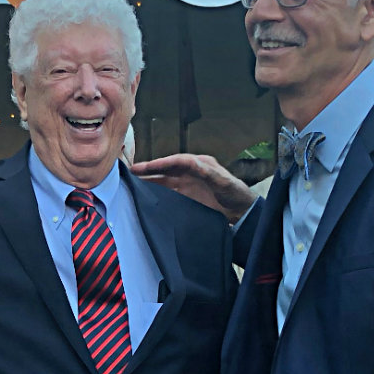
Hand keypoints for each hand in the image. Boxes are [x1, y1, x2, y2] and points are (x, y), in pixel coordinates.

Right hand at [131, 154, 256, 221]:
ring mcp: (188, 185)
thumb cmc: (236, 193)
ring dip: (150, 181)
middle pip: (166, 169)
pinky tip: (147, 196)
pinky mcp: (187, 198)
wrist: (242, 212)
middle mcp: (191, 173)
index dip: (159, 163)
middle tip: (131, 172)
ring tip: (133, 183)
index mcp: (200, 164)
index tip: (145, 167)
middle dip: (149, 170)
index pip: (175, 161)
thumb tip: (192, 163)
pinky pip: (168, 193)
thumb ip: (208, 173)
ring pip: (164, 181)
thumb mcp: (223, 181)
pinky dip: (157, 194)